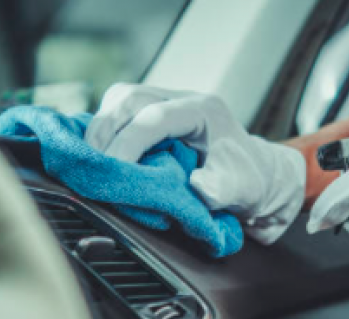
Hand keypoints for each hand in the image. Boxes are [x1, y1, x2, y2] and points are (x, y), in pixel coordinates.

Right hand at [86, 84, 305, 243]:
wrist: (255, 176)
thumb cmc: (248, 182)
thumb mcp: (243, 190)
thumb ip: (223, 190)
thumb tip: (199, 187)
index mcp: (204, 111)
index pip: (155, 117)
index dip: (128, 142)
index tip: (113, 170)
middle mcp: (182, 99)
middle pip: (130, 98)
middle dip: (105, 131)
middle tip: (93, 165)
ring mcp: (166, 103)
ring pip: (121, 99)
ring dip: (101, 128)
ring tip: (94, 160)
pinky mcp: (154, 115)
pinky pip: (120, 112)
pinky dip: (105, 131)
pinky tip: (100, 155)